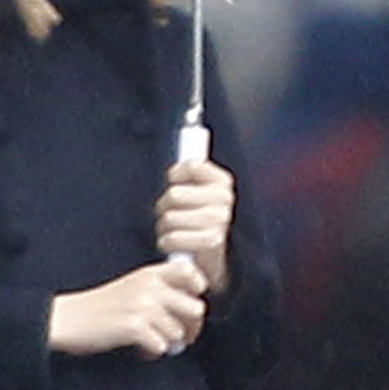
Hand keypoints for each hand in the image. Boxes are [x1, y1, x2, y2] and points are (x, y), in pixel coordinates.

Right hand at [51, 258, 209, 360]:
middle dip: (189, 326)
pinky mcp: (134, 327)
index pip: (190, 272)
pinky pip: (161, 346)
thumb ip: (160, 291)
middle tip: (177, 336)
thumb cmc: (100, 306)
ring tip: (150, 342)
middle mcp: (149, 286)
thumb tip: (195, 312)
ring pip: (178, 332)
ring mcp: (142, 306)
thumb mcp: (131, 287)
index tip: (189, 302)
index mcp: (149, 274)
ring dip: (167, 342)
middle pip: (195, 308)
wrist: (66, 319)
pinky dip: (152, 352)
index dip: (197, 288)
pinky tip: (140, 350)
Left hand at [156, 155, 236, 297]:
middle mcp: (225, 198)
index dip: (176, 175)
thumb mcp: (196, 193)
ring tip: (170, 231)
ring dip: (163, 227)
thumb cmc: (197, 222)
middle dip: (164, 207)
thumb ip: (191, 170)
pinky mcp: (212, 241)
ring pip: (170, 218)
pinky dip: (167, 242)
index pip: (191, 165)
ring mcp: (220, 219)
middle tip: (168, 214)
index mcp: (222, 181)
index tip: (174, 182)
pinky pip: (173, 237)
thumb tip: (189, 129)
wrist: (211, 260)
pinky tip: (172, 243)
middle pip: (174, 195)